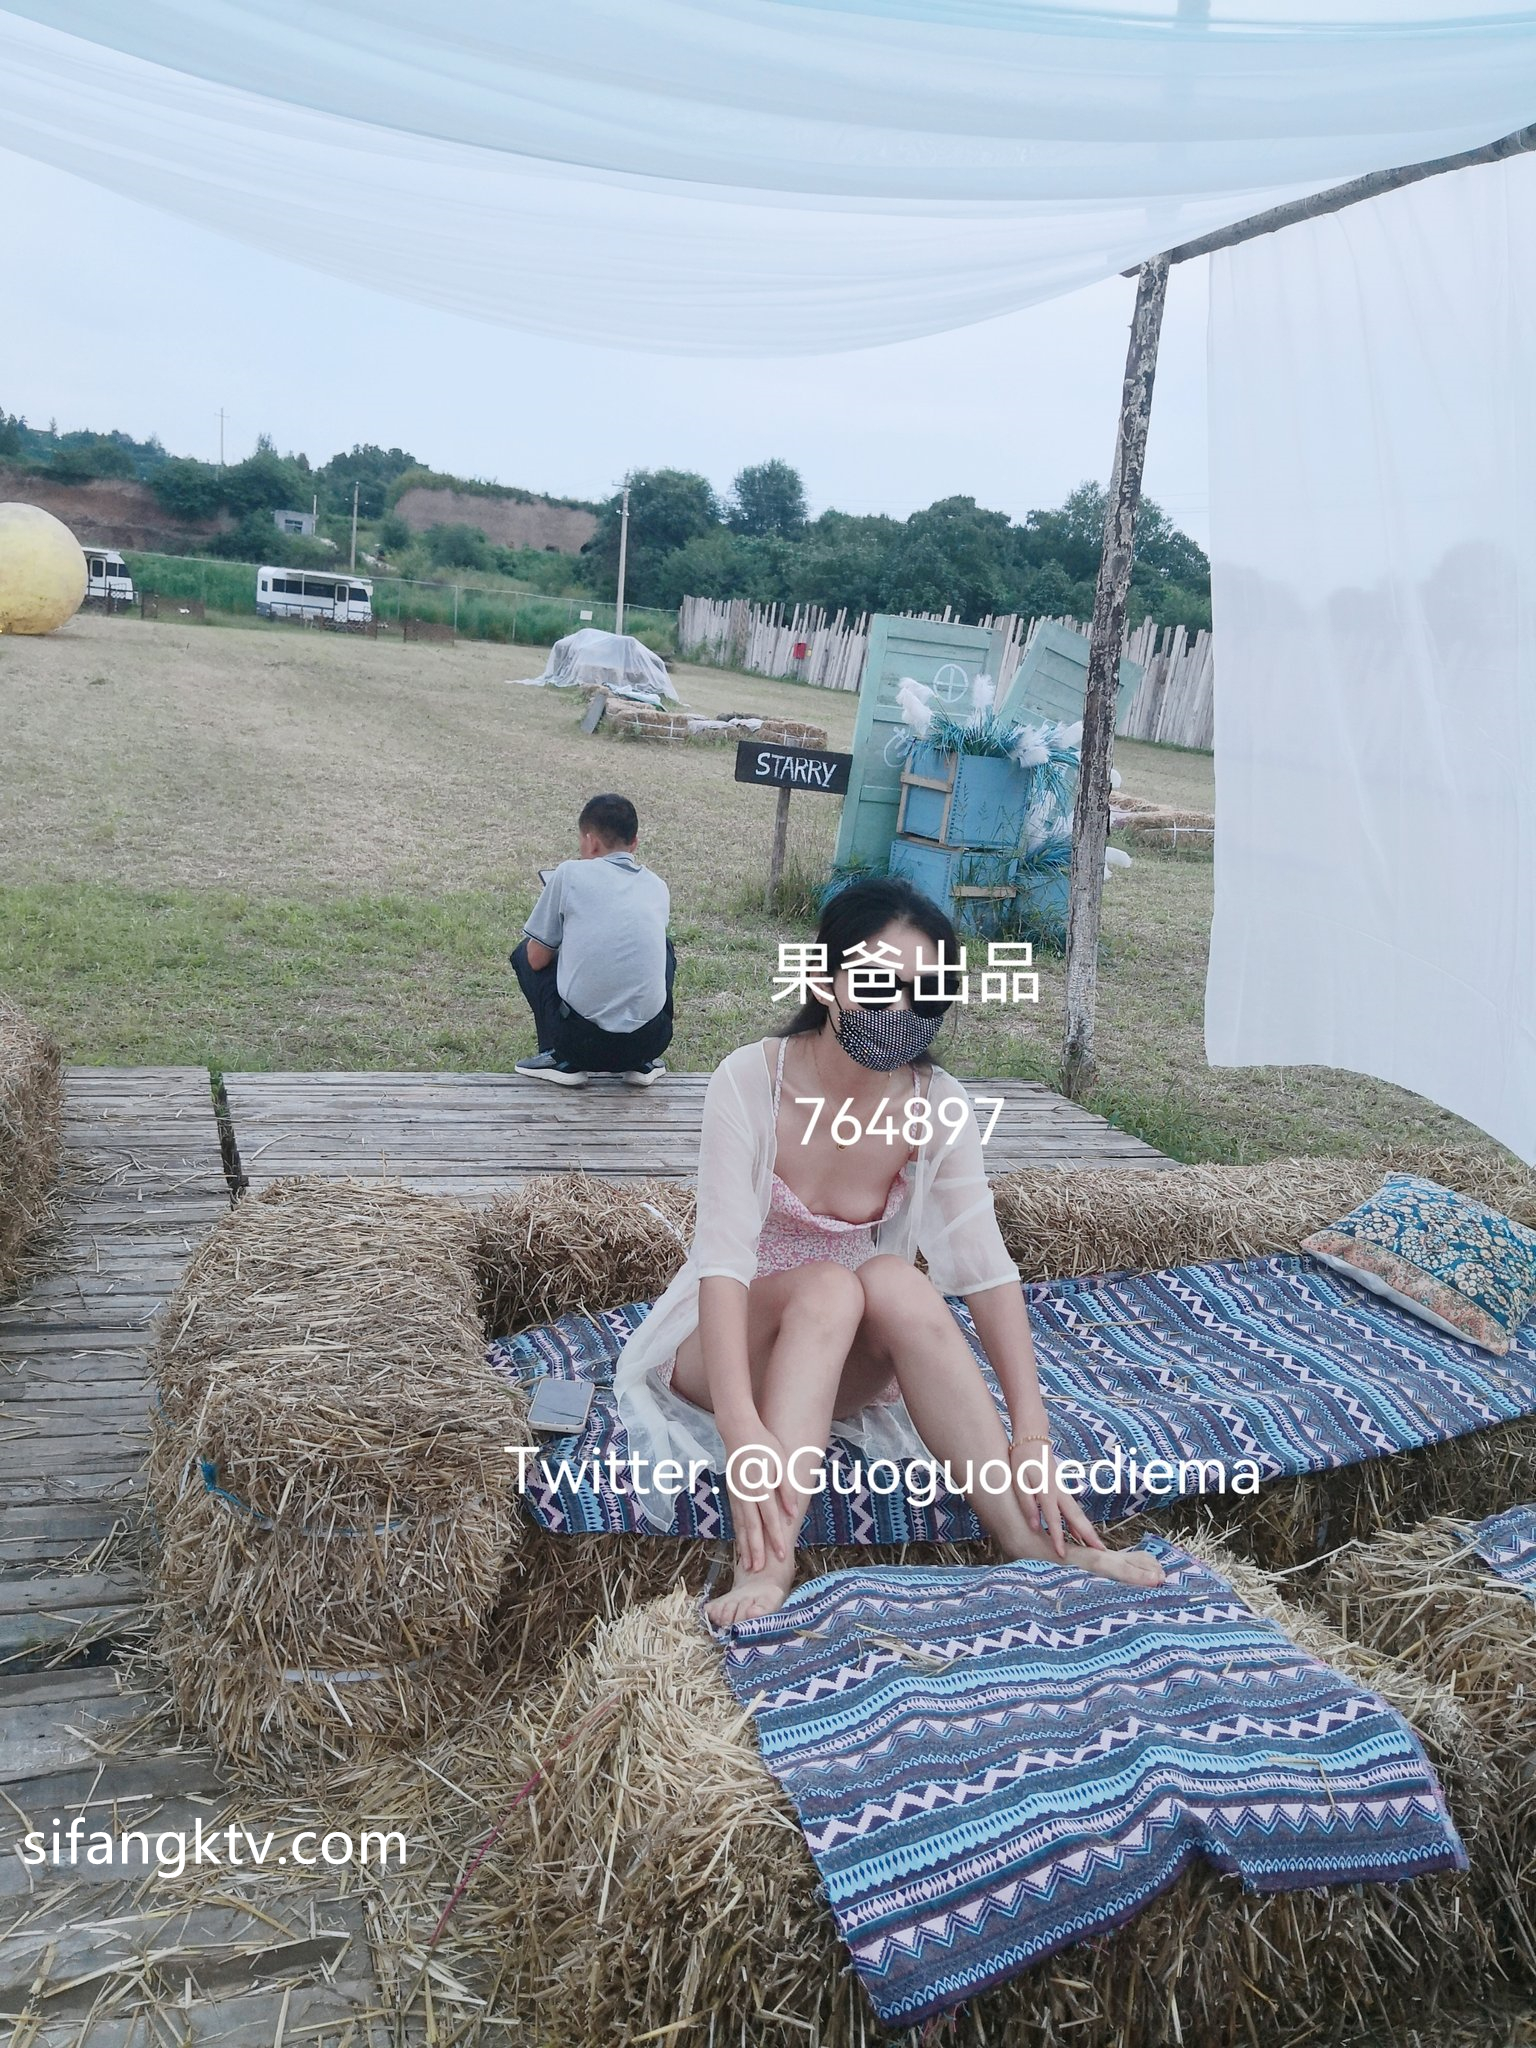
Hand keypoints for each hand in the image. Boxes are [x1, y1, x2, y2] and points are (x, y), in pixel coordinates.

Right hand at [718, 1415, 797, 1573]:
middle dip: (757, 1550)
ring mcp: (736, 1495)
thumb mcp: (780, 1463)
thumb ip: (786, 1489)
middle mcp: (746, 1494)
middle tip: (759, 1571)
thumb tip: (792, 1514)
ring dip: (745, 1546)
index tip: (782, 1555)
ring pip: (741, 1526)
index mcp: (760, 1487)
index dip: (776, 1538)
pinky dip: (738, 1533)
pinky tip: (741, 1544)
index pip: (770, 1519)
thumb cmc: (764, 1445)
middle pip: (752, 1527)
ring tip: (748, 1565)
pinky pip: (735, 1518)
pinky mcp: (732, 1493)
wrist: (738, 1431)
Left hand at [1010, 1435, 1104, 1558]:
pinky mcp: (1062, 1491)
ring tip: (1097, 1548)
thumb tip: (1034, 1527)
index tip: (1063, 1554)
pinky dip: (1079, 1524)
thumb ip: (1027, 1505)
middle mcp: (1060, 1493)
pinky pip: (1073, 1511)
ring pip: (1078, 1515)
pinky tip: (1082, 1536)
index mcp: (1047, 1492)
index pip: (1055, 1520)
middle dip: (1089, 1536)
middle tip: (1101, 1552)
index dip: (1058, 1538)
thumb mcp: (1019, 1482)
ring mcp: (1063, 1492)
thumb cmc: (1023, 1461)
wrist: (1033, 1440)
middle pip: (1077, 1518)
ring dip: (1088, 1532)